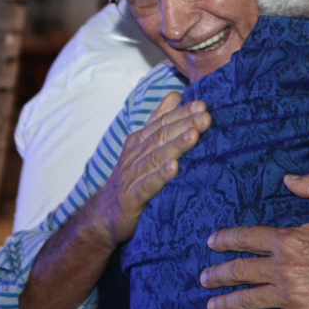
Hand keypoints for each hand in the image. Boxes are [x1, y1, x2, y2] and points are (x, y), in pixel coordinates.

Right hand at [98, 91, 210, 243]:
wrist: (103, 215)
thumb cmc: (131, 177)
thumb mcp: (143, 146)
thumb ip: (158, 120)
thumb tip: (175, 94)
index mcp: (139, 140)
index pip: (162, 122)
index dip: (182, 113)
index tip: (202, 105)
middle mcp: (135, 154)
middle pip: (161, 136)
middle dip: (184, 124)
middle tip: (205, 116)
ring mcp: (132, 175)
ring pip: (155, 157)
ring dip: (176, 145)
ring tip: (194, 135)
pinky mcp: (131, 198)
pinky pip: (147, 185)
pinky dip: (160, 175)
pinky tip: (174, 167)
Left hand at [200, 173, 308, 308]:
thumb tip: (288, 179)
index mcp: (289, 240)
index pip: (248, 238)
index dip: (227, 239)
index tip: (212, 243)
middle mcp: (283, 268)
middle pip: (241, 271)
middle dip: (218, 275)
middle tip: (204, 279)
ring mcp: (290, 295)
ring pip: (249, 300)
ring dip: (227, 303)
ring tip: (211, 306)